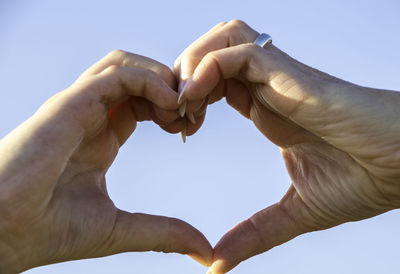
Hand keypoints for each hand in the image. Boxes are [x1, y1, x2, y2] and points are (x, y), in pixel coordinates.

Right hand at [0, 50, 211, 272]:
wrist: (0, 236)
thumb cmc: (49, 231)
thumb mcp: (121, 229)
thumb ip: (164, 233)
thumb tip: (204, 251)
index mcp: (101, 137)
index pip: (144, 103)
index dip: (173, 108)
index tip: (191, 128)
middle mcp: (90, 117)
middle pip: (139, 77)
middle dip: (173, 88)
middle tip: (192, 115)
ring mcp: (78, 107)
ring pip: (127, 65)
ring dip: (162, 79)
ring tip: (180, 108)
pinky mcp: (69, 104)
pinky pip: (116, 74)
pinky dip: (149, 80)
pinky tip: (169, 104)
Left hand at [175, 20, 399, 272]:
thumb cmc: (361, 181)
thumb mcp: (293, 214)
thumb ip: (253, 235)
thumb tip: (216, 266)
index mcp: (266, 108)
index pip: (213, 82)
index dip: (187, 99)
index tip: (178, 130)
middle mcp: (268, 86)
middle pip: (210, 52)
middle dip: (180, 76)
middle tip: (172, 115)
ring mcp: (278, 76)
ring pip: (220, 40)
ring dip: (191, 66)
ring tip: (183, 106)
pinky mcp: (289, 72)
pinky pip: (236, 51)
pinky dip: (206, 69)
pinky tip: (195, 101)